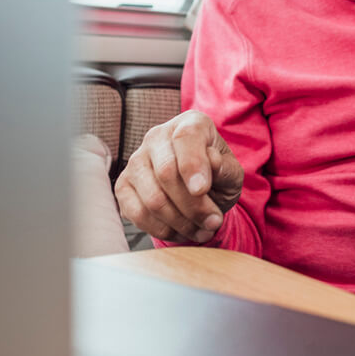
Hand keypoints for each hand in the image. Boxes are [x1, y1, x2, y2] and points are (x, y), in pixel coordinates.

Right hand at [114, 110, 243, 243]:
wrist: (198, 189)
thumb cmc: (217, 176)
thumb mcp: (231, 172)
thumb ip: (225, 168)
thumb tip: (212, 163)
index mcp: (190, 124)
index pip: (186, 138)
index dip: (192, 165)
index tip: (201, 190)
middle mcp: (157, 136)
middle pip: (167, 173)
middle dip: (193, 206)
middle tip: (213, 222)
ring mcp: (136, 161)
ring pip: (153, 199)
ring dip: (181, 223)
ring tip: (202, 230)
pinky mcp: (123, 186)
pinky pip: (138, 214)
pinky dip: (162, 230)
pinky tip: (181, 231)